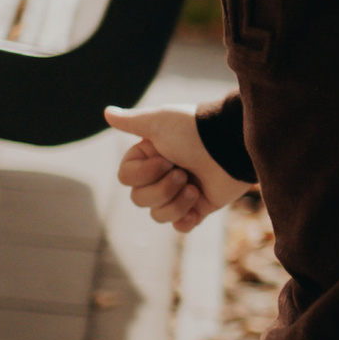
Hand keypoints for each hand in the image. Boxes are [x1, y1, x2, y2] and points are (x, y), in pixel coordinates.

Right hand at [102, 101, 250, 234]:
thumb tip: (107, 112)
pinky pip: (180, 226)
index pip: (126, 178)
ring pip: (158, 215)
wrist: (231, 145)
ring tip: (195, 187)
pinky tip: (196, 208)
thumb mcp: (159, 121)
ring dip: (176, 202)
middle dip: (162, 188)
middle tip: (183, 172)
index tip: (165, 158)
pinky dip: (185, 220)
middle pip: (139, 199)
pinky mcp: (200, 207)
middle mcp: (161, 175)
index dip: (143, 173)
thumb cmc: (194, 129)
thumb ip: (132, 122)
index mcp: (149, 156)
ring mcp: (180, 192)